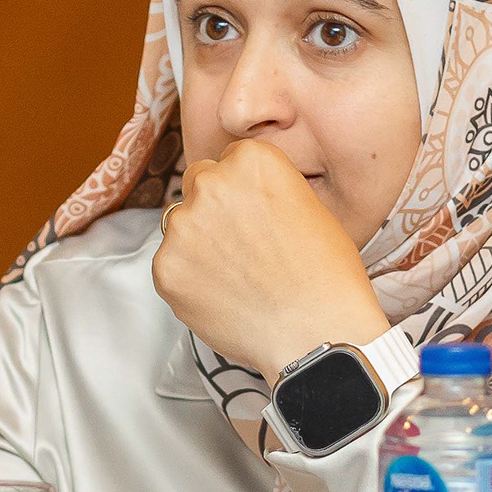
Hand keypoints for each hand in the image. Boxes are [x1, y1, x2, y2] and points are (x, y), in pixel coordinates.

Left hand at [154, 138, 387, 377]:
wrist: (316, 332)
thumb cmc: (326, 274)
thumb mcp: (308, 206)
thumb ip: (264, 190)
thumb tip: (241, 199)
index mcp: (251, 160)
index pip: (229, 160)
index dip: (243, 191)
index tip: (256, 214)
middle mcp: (210, 183)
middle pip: (198, 185)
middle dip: (214, 209)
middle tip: (242, 246)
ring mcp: (182, 226)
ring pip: (181, 226)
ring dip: (199, 244)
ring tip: (237, 277)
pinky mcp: (165, 268)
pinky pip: (171, 266)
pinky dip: (190, 280)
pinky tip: (223, 296)